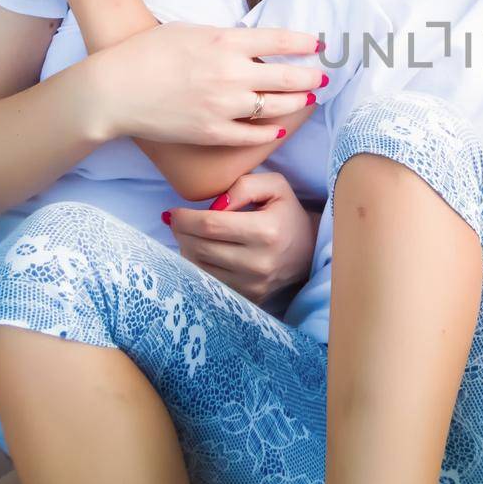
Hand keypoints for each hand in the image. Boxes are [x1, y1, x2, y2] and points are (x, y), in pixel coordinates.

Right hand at [89, 21, 323, 144]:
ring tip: (307, 99)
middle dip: (311, 77)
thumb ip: (223, 37)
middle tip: (322, 76)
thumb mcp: (189, 30)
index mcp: (225, 41)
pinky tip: (280, 126)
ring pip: (278, 106)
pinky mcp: (214, 132)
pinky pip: (255, 134)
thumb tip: (250, 43)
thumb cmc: (146, 53)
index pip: (281, 40)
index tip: (317, 45)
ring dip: (298, 102)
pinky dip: (272, 130)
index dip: (305, 43)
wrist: (115, 90)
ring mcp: (224, 105)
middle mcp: (231, 72)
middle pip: (289, 76)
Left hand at [166, 171, 316, 303]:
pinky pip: (209, 282)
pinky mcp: (249, 298)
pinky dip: (198, 266)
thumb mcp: (275, 186)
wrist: (309, 251)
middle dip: (181, 232)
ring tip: (191, 235)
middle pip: (200, 247)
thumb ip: (244, 185)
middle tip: (178, 221)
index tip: (173, 212)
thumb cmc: (286, 213)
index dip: (185, 218)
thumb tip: (215, 204)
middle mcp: (259, 263)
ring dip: (187, 249)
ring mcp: (253, 285)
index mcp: (266, 232)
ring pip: (200, 267)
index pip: (210, 225)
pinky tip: (203, 252)